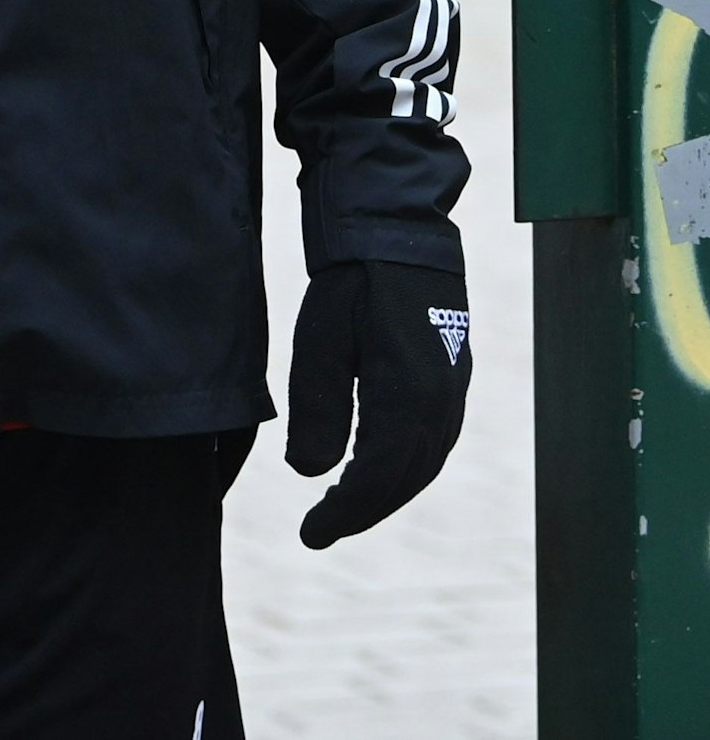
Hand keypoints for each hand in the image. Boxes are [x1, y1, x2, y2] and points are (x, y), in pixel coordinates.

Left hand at [285, 260, 469, 547]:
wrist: (397, 230)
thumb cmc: (352, 281)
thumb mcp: (320, 340)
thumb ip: (317, 409)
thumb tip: (308, 474)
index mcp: (410, 395)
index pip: (378, 477)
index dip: (344, 512)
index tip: (310, 534)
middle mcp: (442, 402)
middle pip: (405, 479)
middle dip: (363, 510)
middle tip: (319, 530)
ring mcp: (454, 391)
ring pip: (423, 464)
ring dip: (384, 492)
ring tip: (341, 507)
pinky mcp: (453, 379)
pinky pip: (432, 442)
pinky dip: (403, 468)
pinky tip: (374, 470)